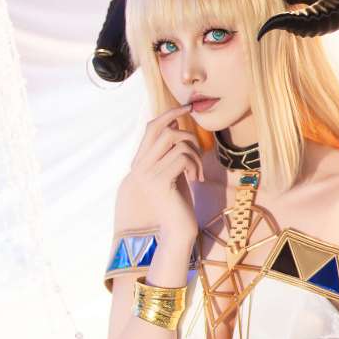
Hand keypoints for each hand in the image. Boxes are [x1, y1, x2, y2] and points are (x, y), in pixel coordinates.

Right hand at [128, 106, 203, 238]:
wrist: (177, 231)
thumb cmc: (179, 204)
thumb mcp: (175, 173)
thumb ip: (172, 152)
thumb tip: (176, 127)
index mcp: (142, 162)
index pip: (152, 127)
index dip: (169, 114)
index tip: (187, 108)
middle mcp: (140, 167)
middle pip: (164, 130)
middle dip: (187, 136)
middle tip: (199, 154)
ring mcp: (148, 174)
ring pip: (175, 142)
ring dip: (194, 153)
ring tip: (197, 172)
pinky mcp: (160, 182)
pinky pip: (182, 157)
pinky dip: (195, 165)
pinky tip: (196, 180)